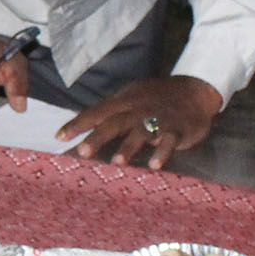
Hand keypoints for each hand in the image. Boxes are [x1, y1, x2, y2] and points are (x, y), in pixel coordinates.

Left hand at [55, 74, 220, 167]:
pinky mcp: (178, 128)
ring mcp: (159, 118)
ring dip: (129, 146)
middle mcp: (139, 108)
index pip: (97, 112)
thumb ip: (111, 113)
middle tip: (82, 152)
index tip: (59, 137)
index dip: (78, 123)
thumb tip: (84, 130)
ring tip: (117, 161)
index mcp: (125, 101)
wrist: (196, 90)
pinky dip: (162, 152)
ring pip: (142, 131)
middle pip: (115, 122)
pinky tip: (155, 166)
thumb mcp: (132, 97)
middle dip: (98, 136)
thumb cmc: (156, 98)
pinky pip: (169, 140)